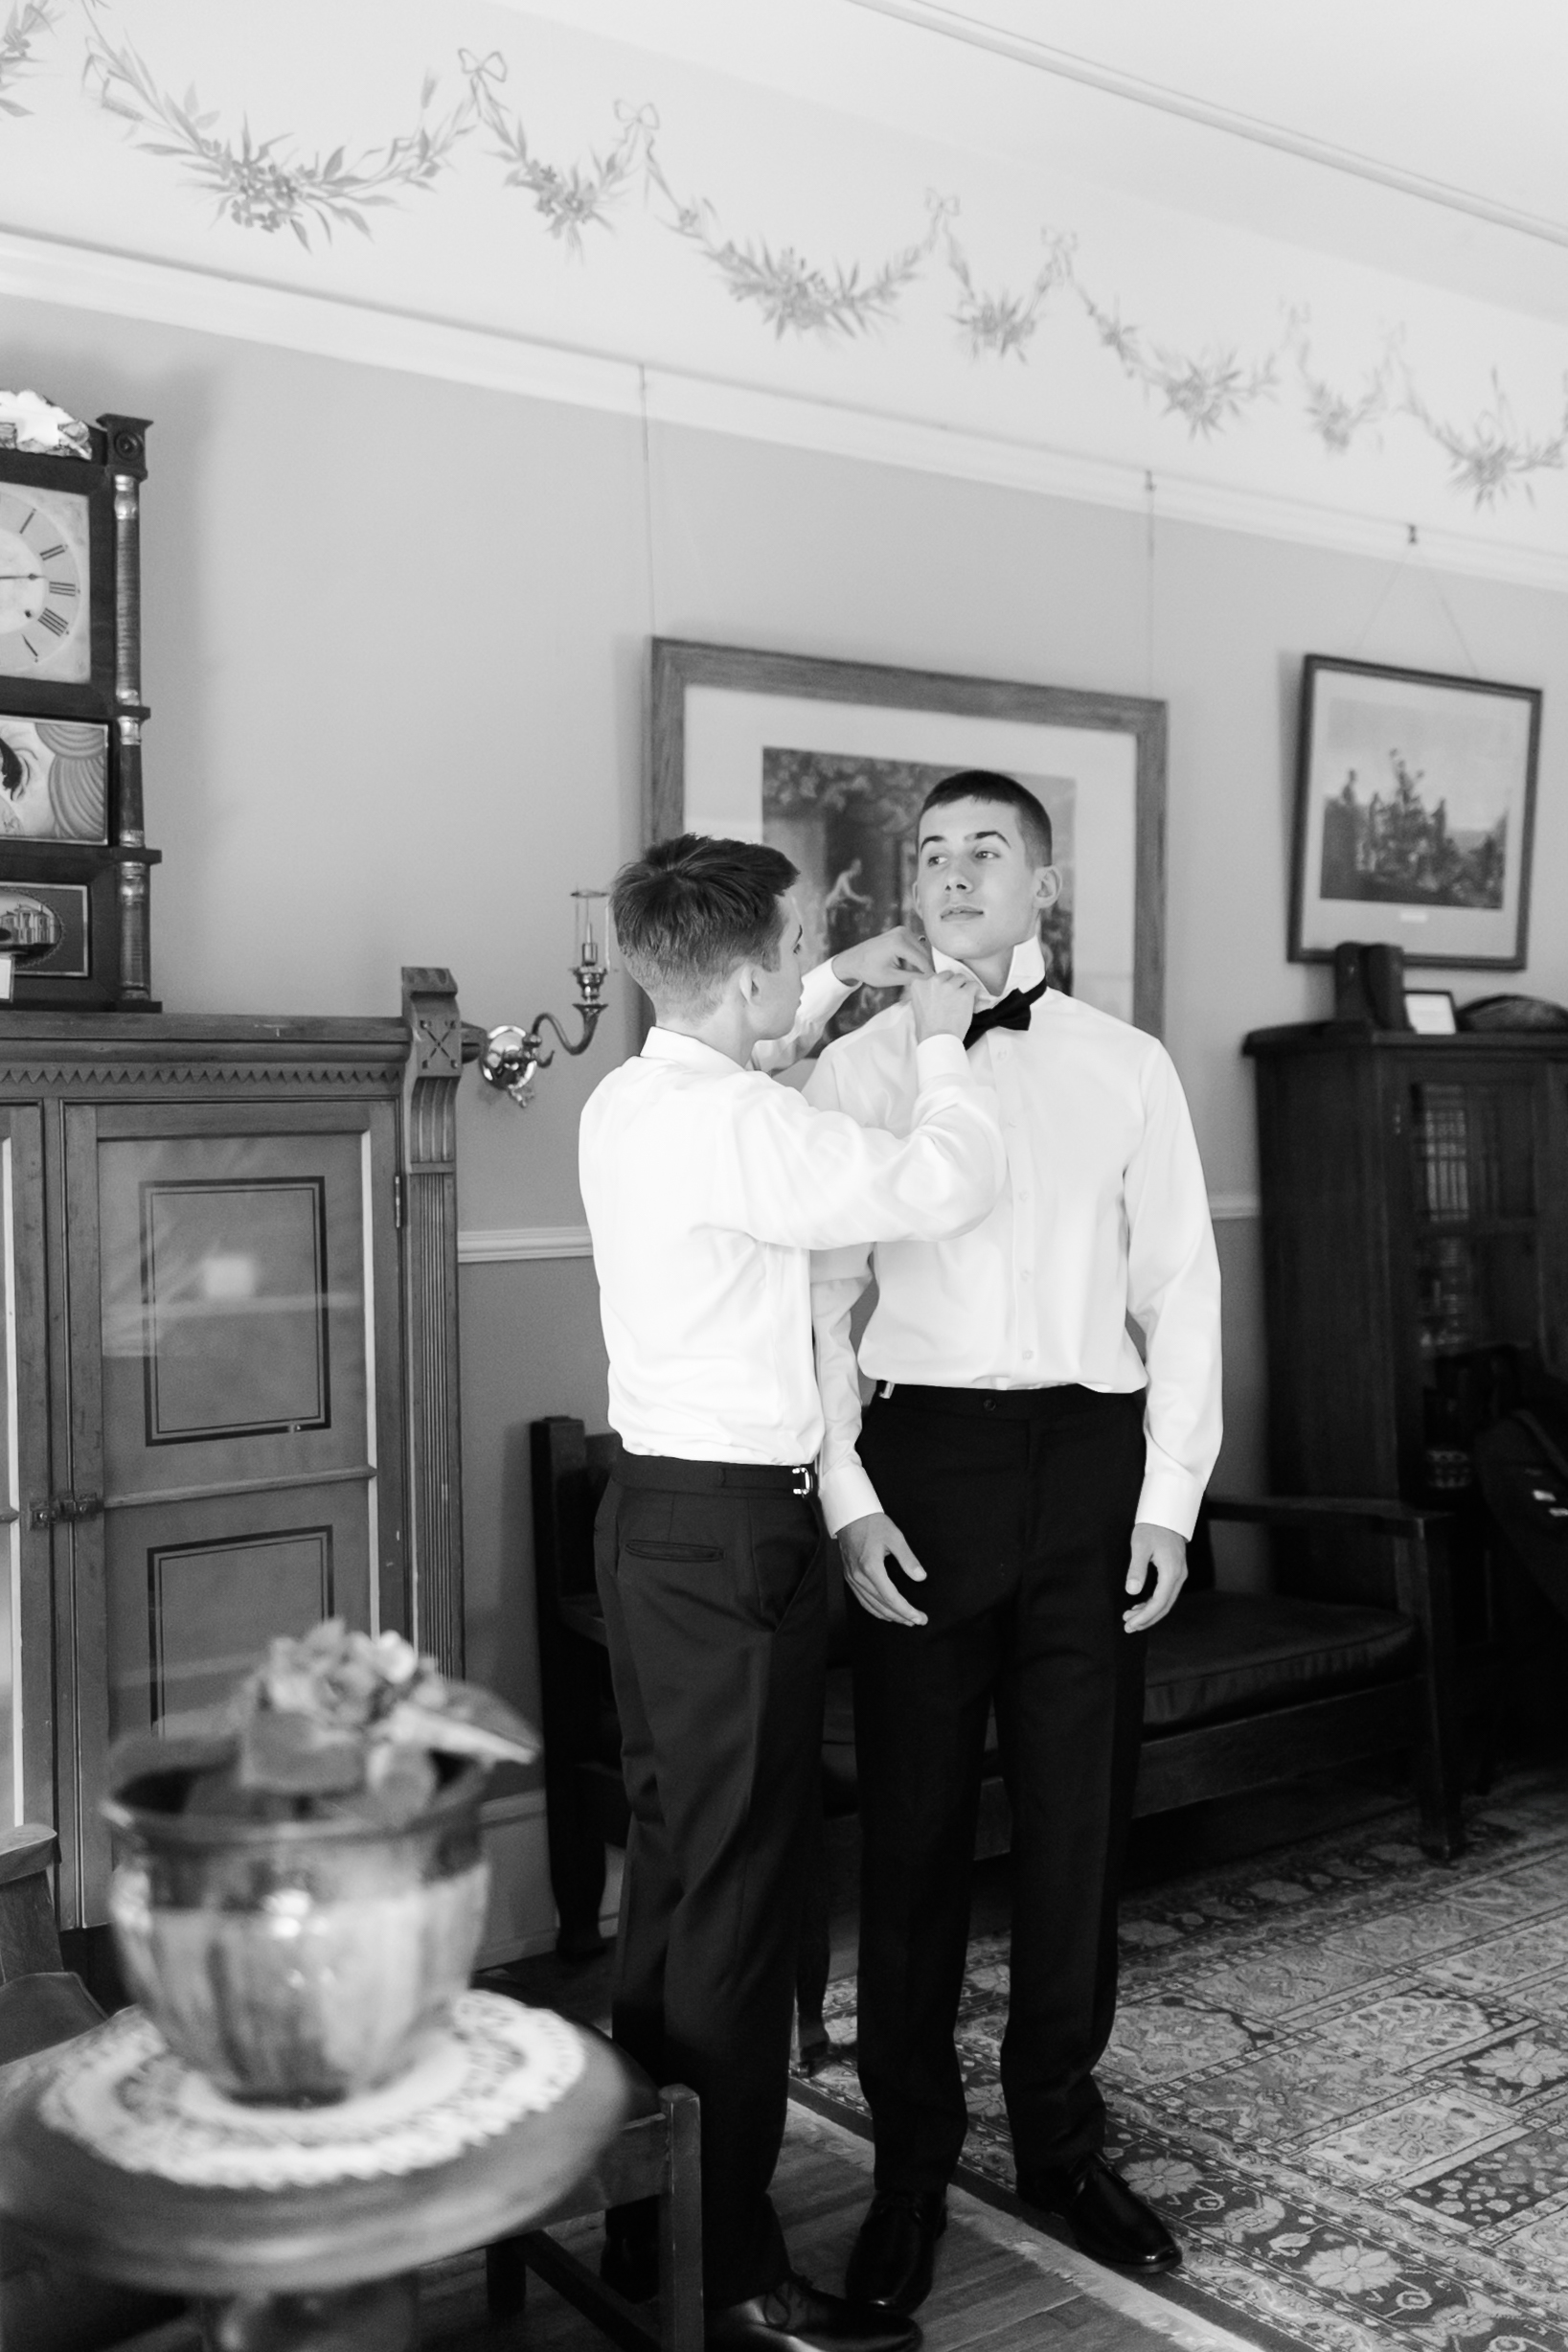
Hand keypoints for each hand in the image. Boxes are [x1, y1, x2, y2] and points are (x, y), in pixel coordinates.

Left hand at [831, 925, 932, 989]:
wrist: (853, 960)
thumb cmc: (869, 970)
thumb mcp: (892, 978)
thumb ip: (913, 978)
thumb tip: (930, 980)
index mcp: (899, 943)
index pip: (922, 960)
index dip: (929, 973)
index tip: (935, 984)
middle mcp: (902, 932)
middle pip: (924, 953)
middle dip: (926, 968)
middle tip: (927, 983)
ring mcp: (902, 930)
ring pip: (921, 949)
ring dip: (921, 963)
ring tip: (916, 977)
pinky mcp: (901, 931)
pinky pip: (915, 946)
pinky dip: (915, 957)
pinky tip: (909, 967)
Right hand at [838, 1511, 928, 1626]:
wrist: (851, 1516)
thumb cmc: (873, 1524)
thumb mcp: (895, 1537)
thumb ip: (908, 1559)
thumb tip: (920, 1577)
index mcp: (871, 1568)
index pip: (892, 1598)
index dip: (907, 1611)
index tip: (920, 1618)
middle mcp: (859, 1577)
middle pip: (882, 1606)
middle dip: (902, 1617)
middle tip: (917, 1621)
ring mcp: (852, 1579)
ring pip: (871, 1606)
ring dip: (889, 1616)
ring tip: (905, 1620)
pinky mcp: (849, 1578)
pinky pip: (862, 1601)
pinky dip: (875, 1610)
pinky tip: (885, 1613)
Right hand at [907, 968, 978, 1042]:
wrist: (937, 1039)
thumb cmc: (927, 1028)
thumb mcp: (919, 1005)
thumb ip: (927, 993)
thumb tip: (938, 988)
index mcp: (919, 984)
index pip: (933, 976)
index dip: (939, 985)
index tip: (941, 994)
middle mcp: (934, 981)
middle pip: (948, 975)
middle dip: (951, 984)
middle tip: (951, 999)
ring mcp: (950, 986)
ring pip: (961, 978)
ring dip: (962, 988)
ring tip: (960, 1002)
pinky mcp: (964, 993)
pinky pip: (973, 985)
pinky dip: (974, 992)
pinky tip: (970, 1001)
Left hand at [1123, 1521, 1186, 1631]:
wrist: (1165, 1515)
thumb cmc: (1152, 1528)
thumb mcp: (1139, 1546)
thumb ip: (1136, 1569)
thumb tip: (1132, 1591)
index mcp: (1171, 1571)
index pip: (1159, 1602)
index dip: (1145, 1616)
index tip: (1131, 1624)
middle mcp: (1179, 1576)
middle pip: (1164, 1606)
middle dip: (1147, 1619)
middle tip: (1128, 1626)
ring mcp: (1179, 1575)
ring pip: (1166, 1602)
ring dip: (1149, 1613)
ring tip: (1131, 1619)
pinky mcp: (1176, 1573)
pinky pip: (1166, 1594)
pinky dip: (1153, 1603)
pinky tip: (1140, 1606)